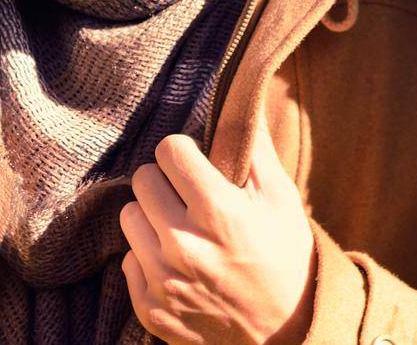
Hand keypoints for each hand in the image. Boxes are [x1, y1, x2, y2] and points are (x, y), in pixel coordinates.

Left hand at [119, 110, 317, 344]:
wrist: (288, 334)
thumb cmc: (286, 258)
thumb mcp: (282, 199)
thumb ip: (256, 147)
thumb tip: (243, 97)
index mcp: (218, 212)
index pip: (168, 150)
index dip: (185, 153)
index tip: (198, 164)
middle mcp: (184, 245)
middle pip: (142, 180)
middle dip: (166, 182)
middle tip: (189, 197)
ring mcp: (164, 281)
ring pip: (129, 218)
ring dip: (152, 218)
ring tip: (182, 228)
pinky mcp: (150, 308)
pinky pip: (128, 261)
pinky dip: (148, 258)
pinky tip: (178, 264)